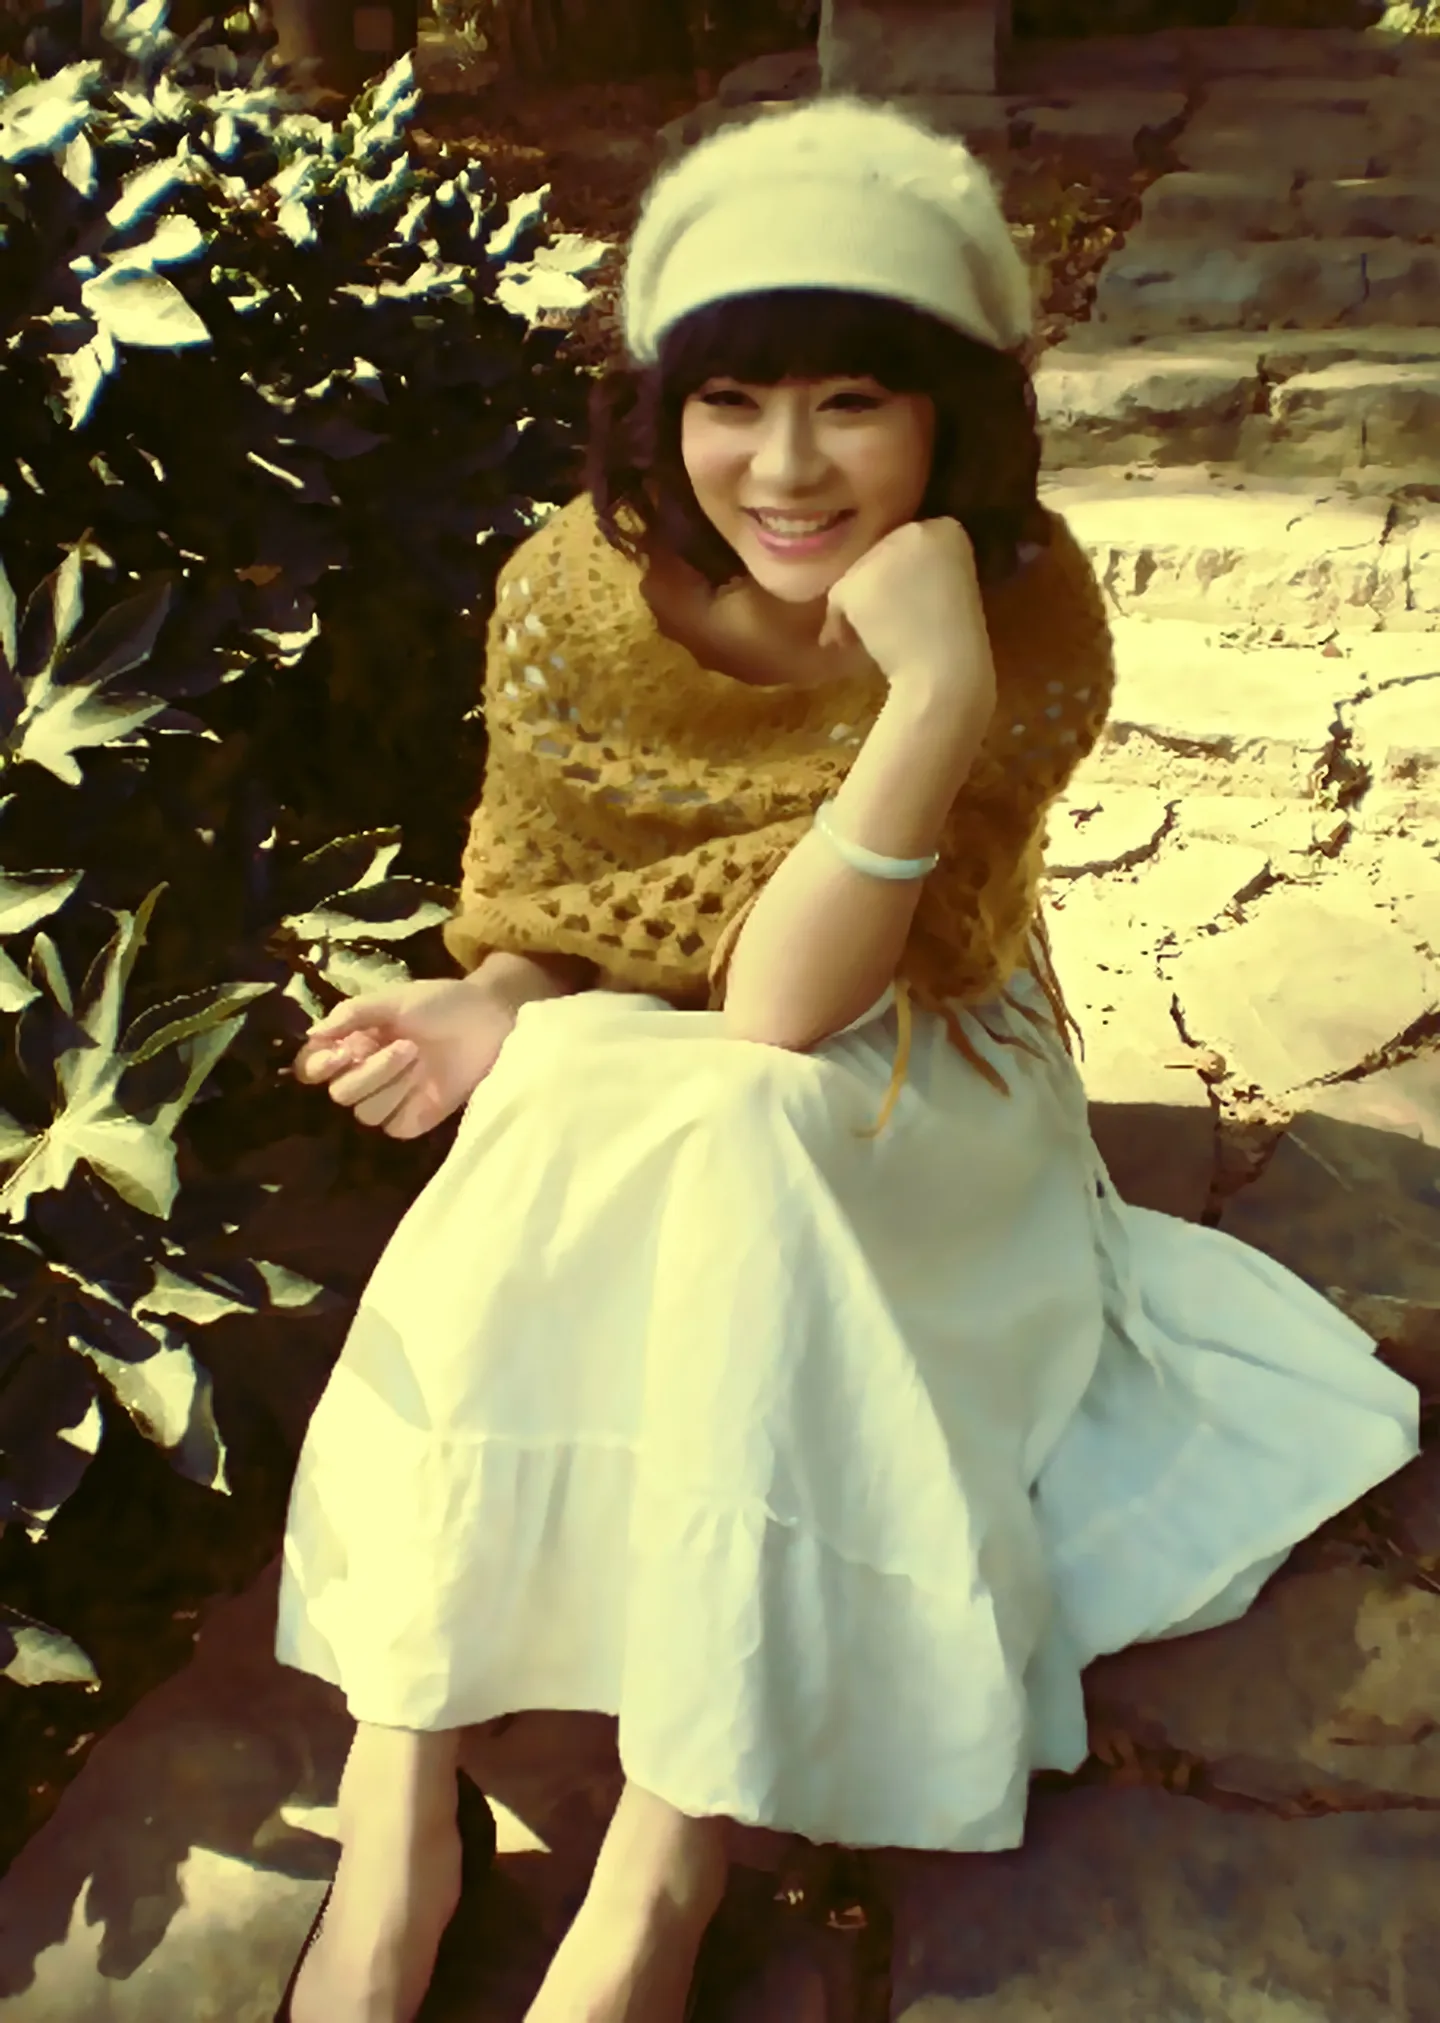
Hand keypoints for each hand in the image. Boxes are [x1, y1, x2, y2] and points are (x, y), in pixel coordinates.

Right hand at [289, 975, 520, 1138]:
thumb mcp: (395, 998)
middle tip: (405, 1046)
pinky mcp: (415, 1119)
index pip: (314, 1068)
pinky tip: (426, 1085)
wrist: (491, 1018)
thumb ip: (354, 1013)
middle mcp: (366, 1073)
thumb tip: (314, 1034)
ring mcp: (392, 1098)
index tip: (340, 1052)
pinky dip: (405, 1107)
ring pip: (365, 1113)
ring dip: (390, 1084)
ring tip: (420, 1058)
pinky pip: (392, 1127)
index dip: (318, 1066)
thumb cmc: (442, 1002)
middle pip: (341, 1093)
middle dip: (370, 1071)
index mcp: (355, 1042)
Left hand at [817, 517, 996, 718]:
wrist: (947, 672)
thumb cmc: (954, 643)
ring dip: (859, 607)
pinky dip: (841, 625)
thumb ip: (922, 574)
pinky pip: (837, 599)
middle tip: (886, 623)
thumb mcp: (950, 591)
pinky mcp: (857, 580)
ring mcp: (885, 552)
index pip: (911, 546)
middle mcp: (916, 530)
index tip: (912, 604)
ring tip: (872, 639)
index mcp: (948, 531)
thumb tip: (883, 584)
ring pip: (858, 576)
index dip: (905, 577)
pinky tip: (853, 644)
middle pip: (881, 556)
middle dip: (879, 589)